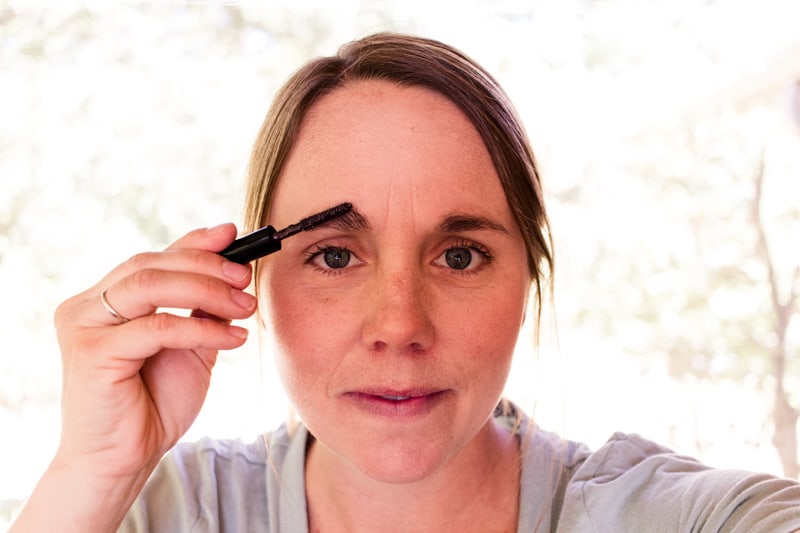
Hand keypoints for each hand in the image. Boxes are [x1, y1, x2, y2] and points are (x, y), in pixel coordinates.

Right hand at [52, 223, 255, 478]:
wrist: (125, 458)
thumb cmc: (153, 403)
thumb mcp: (189, 346)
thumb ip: (202, 309)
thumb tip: (234, 269)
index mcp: (105, 299)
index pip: (152, 259)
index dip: (193, 242)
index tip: (232, 234)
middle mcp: (87, 306)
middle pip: (151, 265)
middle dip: (207, 266)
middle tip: (245, 278)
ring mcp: (84, 326)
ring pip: (150, 286)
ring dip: (207, 291)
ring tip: (244, 306)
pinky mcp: (91, 352)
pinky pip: (157, 328)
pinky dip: (201, 329)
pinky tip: (233, 338)